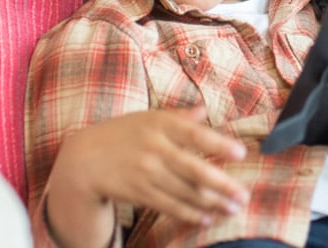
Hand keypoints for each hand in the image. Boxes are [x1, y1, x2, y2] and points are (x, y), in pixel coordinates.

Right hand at [48, 106, 248, 235]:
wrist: (83, 158)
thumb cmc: (123, 133)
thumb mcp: (148, 117)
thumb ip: (178, 116)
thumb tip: (204, 109)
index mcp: (160, 124)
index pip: (195, 134)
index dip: (218, 144)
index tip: (241, 153)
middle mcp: (154, 148)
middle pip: (193, 169)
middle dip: (222, 184)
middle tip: (244, 195)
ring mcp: (145, 172)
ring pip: (184, 192)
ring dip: (211, 203)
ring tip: (232, 209)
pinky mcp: (139, 192)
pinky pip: (169, 206)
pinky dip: (189, 214)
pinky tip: (206, 218)